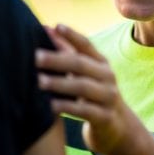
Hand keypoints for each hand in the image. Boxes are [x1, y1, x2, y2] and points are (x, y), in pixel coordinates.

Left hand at [36, 24, 129, 154]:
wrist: (118, 128)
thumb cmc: (93, 96)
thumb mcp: (86, 75)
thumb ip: (68, 53)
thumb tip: (48, 29)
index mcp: (102, 63)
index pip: (87, 45)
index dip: (72, 35)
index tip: (56, 26)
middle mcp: (107, 76)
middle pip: (82, 64)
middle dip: (58, 60)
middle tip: (36, 57)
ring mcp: (109, 96)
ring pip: (83, 87)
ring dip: (59, 83)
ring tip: (39, 81)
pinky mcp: (105, 117)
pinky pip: (85, 110)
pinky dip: (67, 107)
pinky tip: (50, 106)